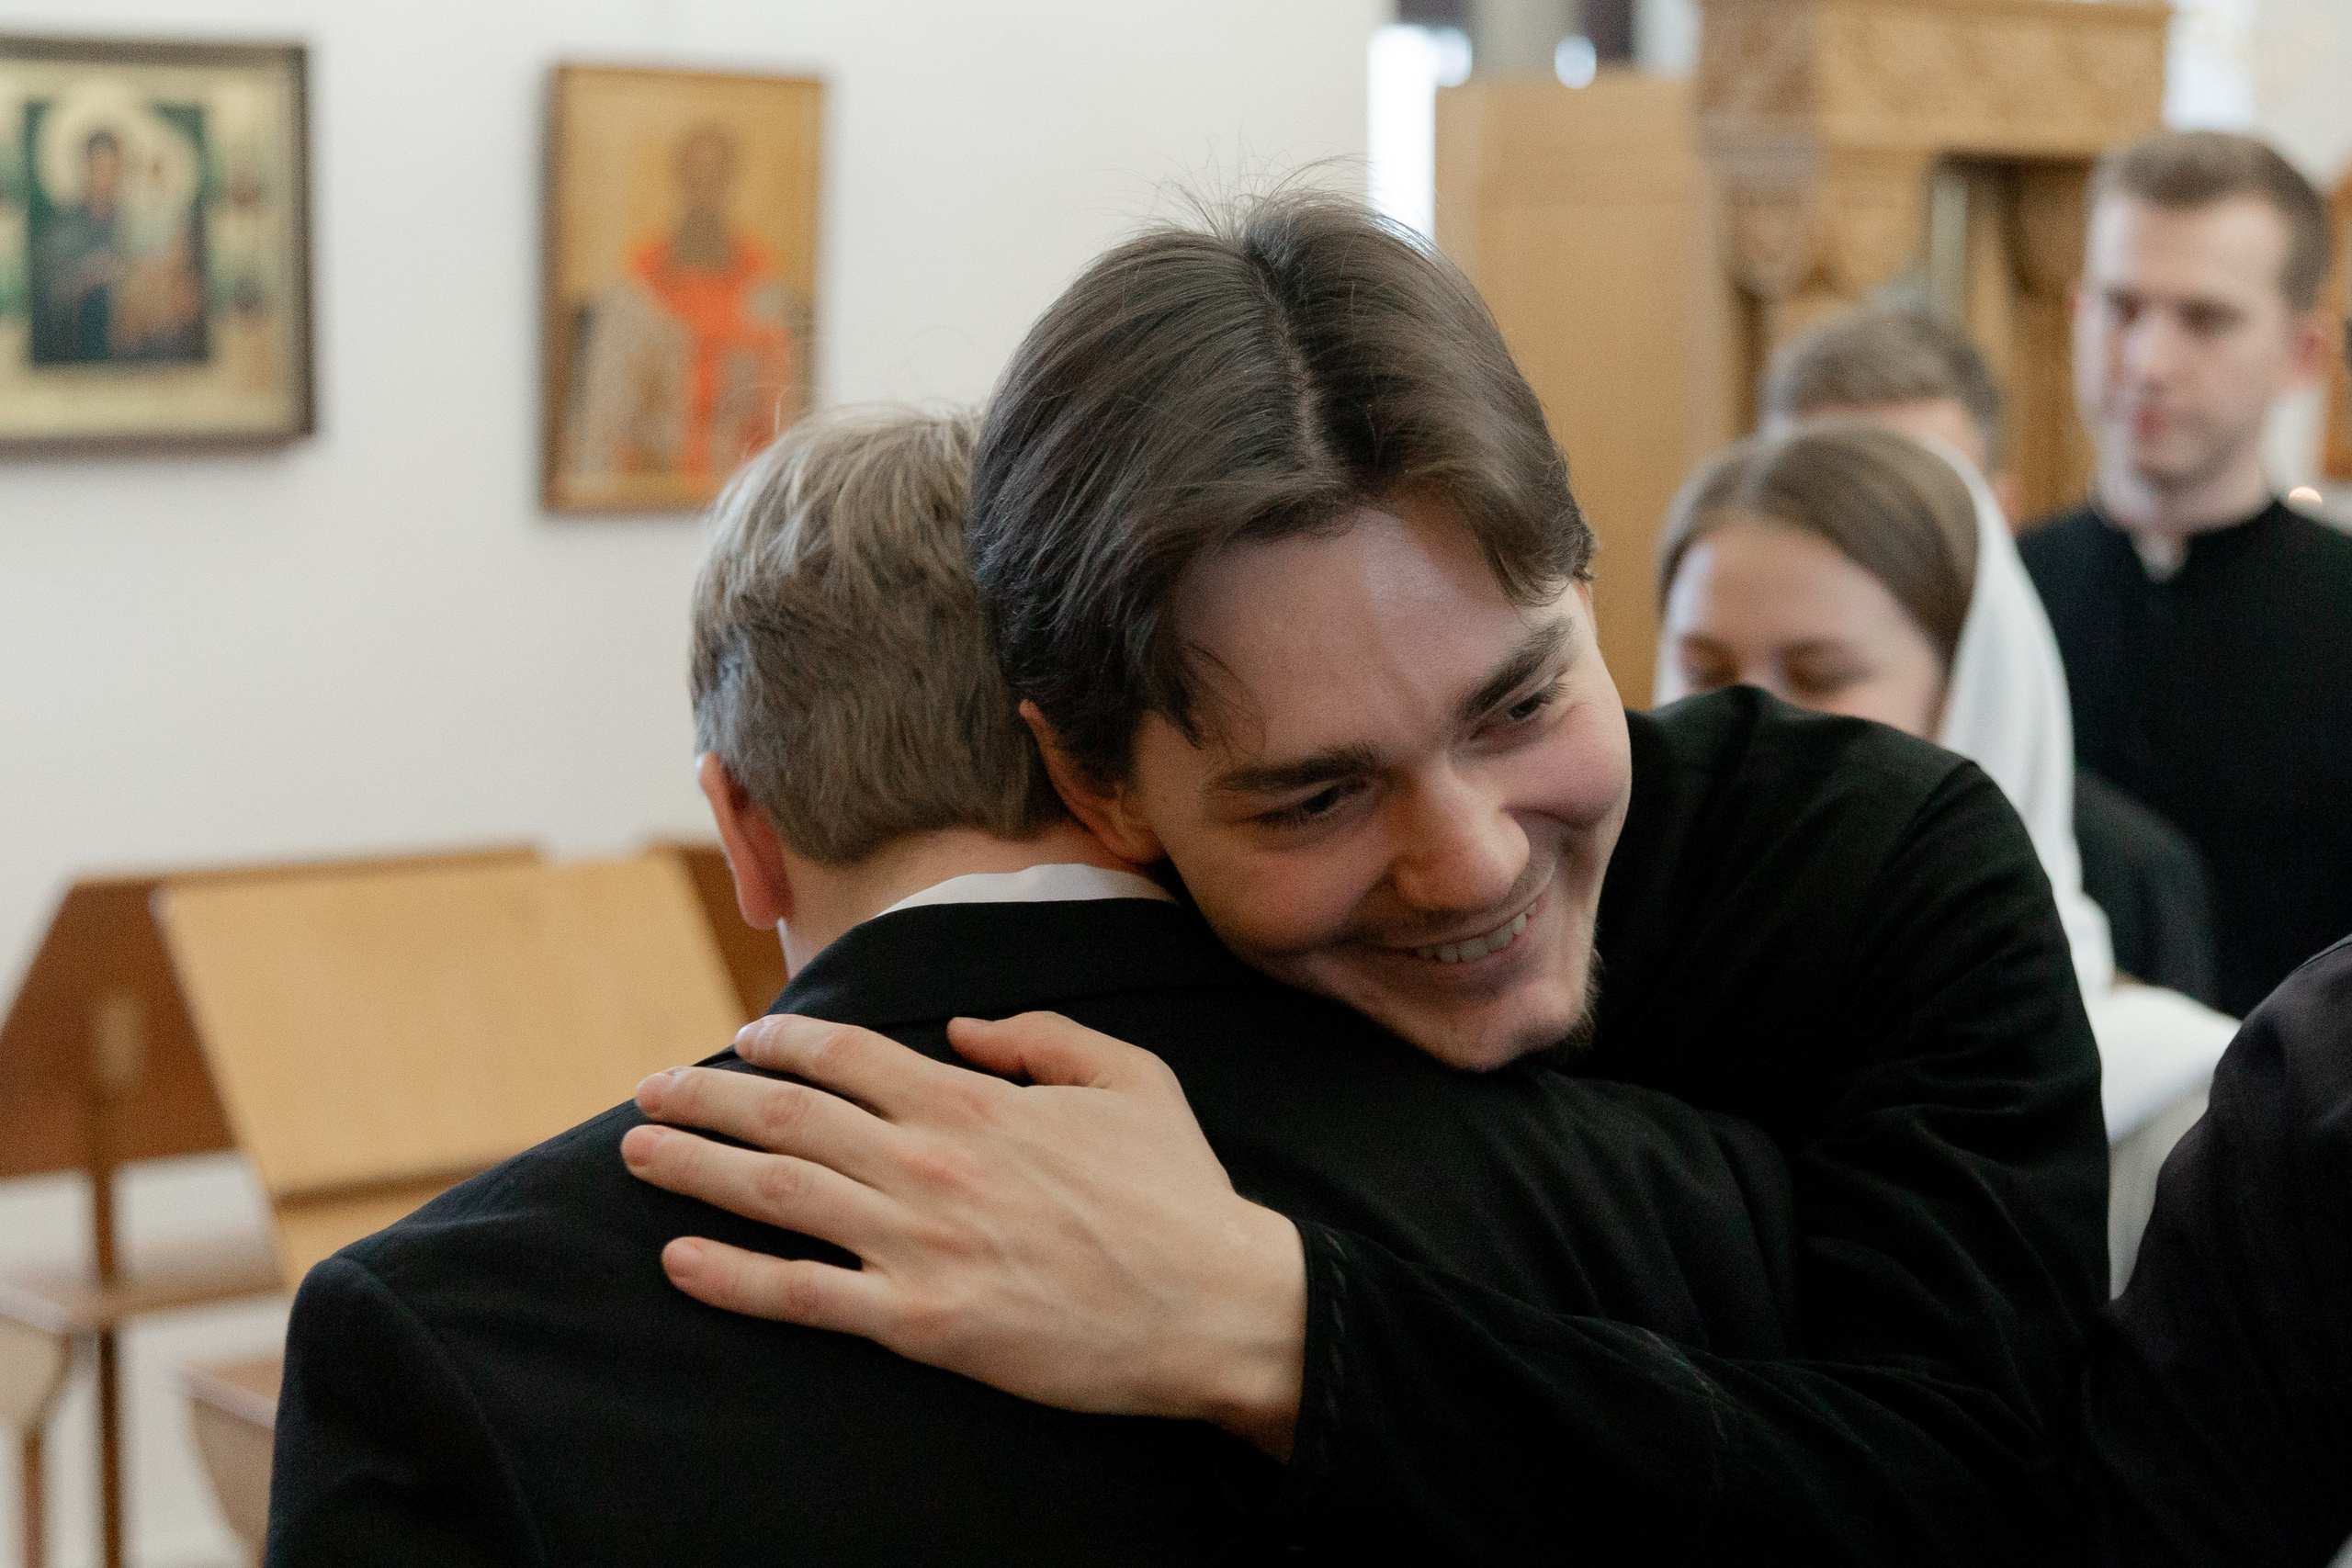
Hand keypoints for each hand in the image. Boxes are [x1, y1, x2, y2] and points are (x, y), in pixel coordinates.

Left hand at [620, 1012, 1306, 1457]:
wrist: (1216, 1306)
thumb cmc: (1178, 1192)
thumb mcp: (1128, 1076)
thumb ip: (1038, 1037)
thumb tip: (957, 1030)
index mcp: (973, 1101)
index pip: (845, 1055)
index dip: (781, 1040)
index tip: (741, 1040)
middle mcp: (928, 1163)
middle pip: (786, 1118)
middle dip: (704, 1100)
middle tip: (646, 1094)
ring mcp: (918, 1245)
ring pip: (776, 1195)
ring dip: (694, 1171)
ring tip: (635, 1155)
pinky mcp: (921, 1324)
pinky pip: (804, 1297)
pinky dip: (732, 1278)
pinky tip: (679, 1261)